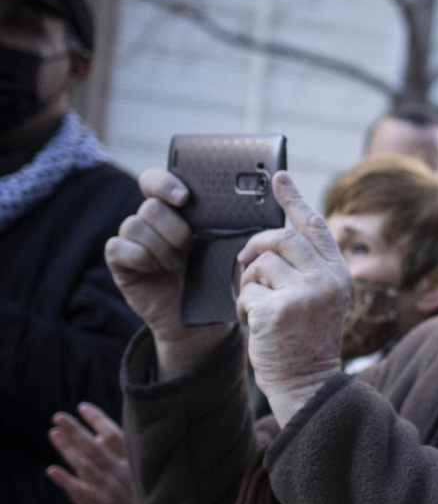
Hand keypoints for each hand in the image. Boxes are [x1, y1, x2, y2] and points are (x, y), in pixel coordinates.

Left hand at [45, 403, 144, 503]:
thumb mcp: (153, 484)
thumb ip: (132, 463)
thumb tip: (111, 442)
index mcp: (136, 466)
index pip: (116, 436)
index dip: (98, 420)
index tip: (82, 407)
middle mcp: (122, 475)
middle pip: (95, 447)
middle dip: (76, 430)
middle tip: (58, 416)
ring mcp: (110, 492)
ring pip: (85, 465)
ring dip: (68, 449)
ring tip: (53, 433)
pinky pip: (79, 493)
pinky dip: (65, 481)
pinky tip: (52, 471)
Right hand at [106, 168, 230, 378]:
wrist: (202, 322)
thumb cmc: (218, 281)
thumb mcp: (229, 250)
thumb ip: (231, 224)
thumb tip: (252, 202)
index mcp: (177, 211)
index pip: (157, 181)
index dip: (165, 183)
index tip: (185, 197)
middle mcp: (152, 221)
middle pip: (151, 206)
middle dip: (174, 228)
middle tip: (190, 247)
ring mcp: (134, 240)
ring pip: (135, 225)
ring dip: (161, 247)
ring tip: (178, 265)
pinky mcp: (121, 261)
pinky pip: (118, 247)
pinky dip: (140, 258)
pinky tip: (155, 270)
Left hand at [236, 171, 350, 427]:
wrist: (307, 384)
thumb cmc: (306, 342)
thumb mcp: (319, 300)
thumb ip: (306, 269)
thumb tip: (273, 239)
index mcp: (338, 274)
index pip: (314, 227)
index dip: (294, 199)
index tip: (279, 177)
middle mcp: (326, 280)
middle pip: (280, 238)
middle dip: (256, 248)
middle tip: (246, 262)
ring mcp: (304, 294)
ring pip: (259, 264)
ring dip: (248, 283)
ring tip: (257, 306)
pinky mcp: (278, 309)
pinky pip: (246, 290)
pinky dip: (243, 306)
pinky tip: (254, 323)